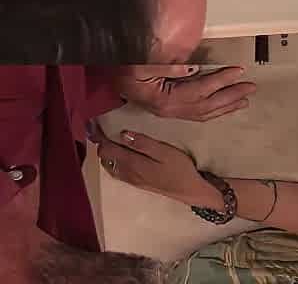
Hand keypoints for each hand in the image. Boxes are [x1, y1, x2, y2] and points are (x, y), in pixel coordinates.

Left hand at [95, 126, 209, 207]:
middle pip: (104, 157)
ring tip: (109, 138)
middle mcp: (126, 172)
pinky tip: (119, 154)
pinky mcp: (136, 182)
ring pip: (109, 165)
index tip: (94, 123)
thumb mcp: (164, 152)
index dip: (99, 136)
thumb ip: (143, 143)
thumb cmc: (179, 168)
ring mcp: (130, 179)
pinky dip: (112, 160)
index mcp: (132, 162)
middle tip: (102, 128)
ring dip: (106, 152)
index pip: (106, 148)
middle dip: (101, 142)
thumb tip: (122, 134)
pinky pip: (116, 171)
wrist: (188, 190)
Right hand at [116, 65, 256, 120]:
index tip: (239, 71)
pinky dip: (216, 110)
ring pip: (205, 112)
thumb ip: (165, 66)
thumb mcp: (140, 64)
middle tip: (251, 88)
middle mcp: (171, 110)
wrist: (111, 82)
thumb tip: (192, 67)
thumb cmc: (124, 70)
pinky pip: (199, 114)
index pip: (200, 89)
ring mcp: (172, 113)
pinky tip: (226, 106)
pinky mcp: (172, 112)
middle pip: (207, 105)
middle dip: (231, 96)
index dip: (221, 80)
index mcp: (164, 99)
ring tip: (245, 99)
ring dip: (227, 105)